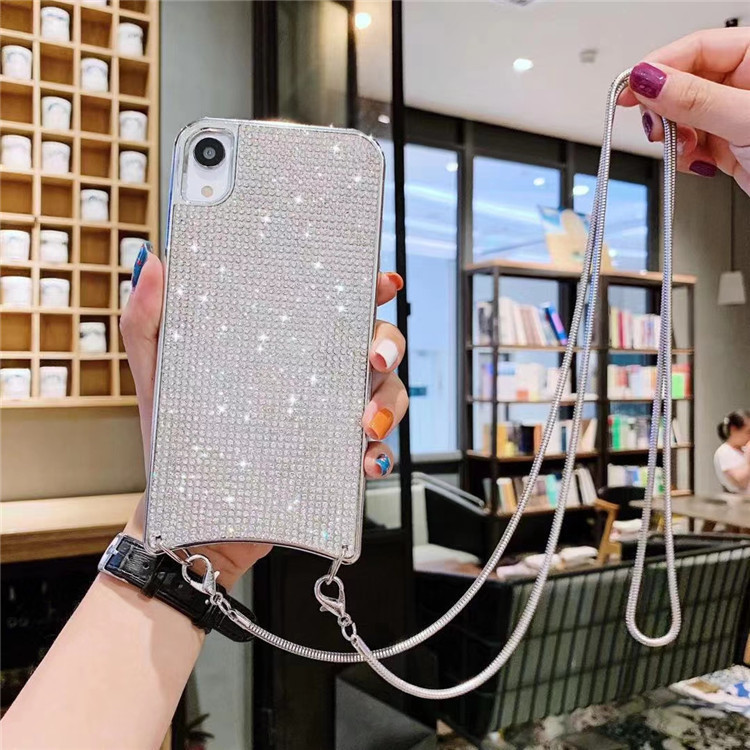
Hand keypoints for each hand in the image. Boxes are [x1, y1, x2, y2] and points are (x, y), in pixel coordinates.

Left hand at [120, 245, 407, 588]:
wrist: (188, 517)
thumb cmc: (172, 441)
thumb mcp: (156, 376)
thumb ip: (148, 321)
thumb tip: (154, 265)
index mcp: (282, 348)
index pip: (333, 308)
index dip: (368, 290)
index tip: (383, 285)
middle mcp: (315, 378)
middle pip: (374, 345)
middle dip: (388, 344)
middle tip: (374, 357)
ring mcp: (329, 421)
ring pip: (387, 394)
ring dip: (390, 402)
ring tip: (369, 421)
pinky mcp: (335, 463)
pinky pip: (375, 450)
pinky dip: (380, 453)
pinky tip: (367, 460)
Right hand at [619, 28, 749, 194]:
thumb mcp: (748, 119)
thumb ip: (696, 99)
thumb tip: (651, 81)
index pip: (696, 48)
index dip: (659, 66)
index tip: (632, 88)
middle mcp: (745, 84)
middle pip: (683, 84)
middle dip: (665, 109)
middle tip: (655, 125)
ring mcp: (736, 116)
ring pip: (684, 118)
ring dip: (674, 137)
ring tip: (682, 149)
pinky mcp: (731, 146)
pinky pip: (693, 145)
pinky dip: (685, 156)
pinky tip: (694, 162)